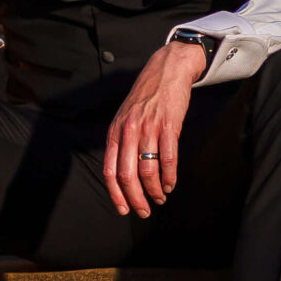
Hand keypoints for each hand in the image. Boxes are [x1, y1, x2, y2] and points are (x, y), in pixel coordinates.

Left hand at [104, 39, 207, 216]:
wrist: (167, 69)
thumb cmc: (146, 96)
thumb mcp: (125, 116)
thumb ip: (122, 141)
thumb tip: (124, 173)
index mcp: (116, 131)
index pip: (109, 170)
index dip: (116, 194)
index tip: (124, 209)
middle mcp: (129, 131)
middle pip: (127, 175)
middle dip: (136, 198)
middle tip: (144, 211)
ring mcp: (149, 128)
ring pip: (148, 170)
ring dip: (154, 190)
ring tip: (160, 197)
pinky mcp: (169, 126)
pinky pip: (168, 159)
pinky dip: (170, 177)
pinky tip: (170, 184)